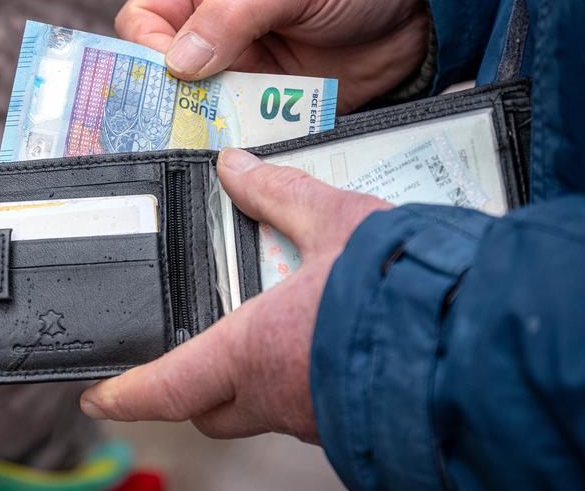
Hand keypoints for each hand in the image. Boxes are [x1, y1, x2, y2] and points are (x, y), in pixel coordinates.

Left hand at [79, 148, 389, 440]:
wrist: (485, 336)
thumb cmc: (403, 285)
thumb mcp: (334, 220)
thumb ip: (280, 194)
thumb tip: (237, 167)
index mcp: (253, 351)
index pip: (166, 388)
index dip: (126, 393)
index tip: (99, 394)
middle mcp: (278, 397)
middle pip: (211, 408)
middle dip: (188, 388)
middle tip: (183, 358)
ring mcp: (319, 417)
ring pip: (265, 408)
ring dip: (254, 380)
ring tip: (268, 333)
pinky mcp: (359, 418)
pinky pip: (312, 405)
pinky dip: (304, 379)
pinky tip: (326, 343)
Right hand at [116, 0, 428, 110]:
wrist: (421, 5)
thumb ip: (231, 12)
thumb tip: (177, 62)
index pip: (145, 18)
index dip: (146, 49)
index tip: (168, 79)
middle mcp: (215, 25)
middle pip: (164, 72)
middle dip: (171, 98)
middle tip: (183, 123)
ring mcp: (242, 66)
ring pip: (199, 106)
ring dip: (207, 124)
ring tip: (222, 136)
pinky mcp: (269, 102)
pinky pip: (240, 128)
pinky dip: (242, 140)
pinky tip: (251, 146)